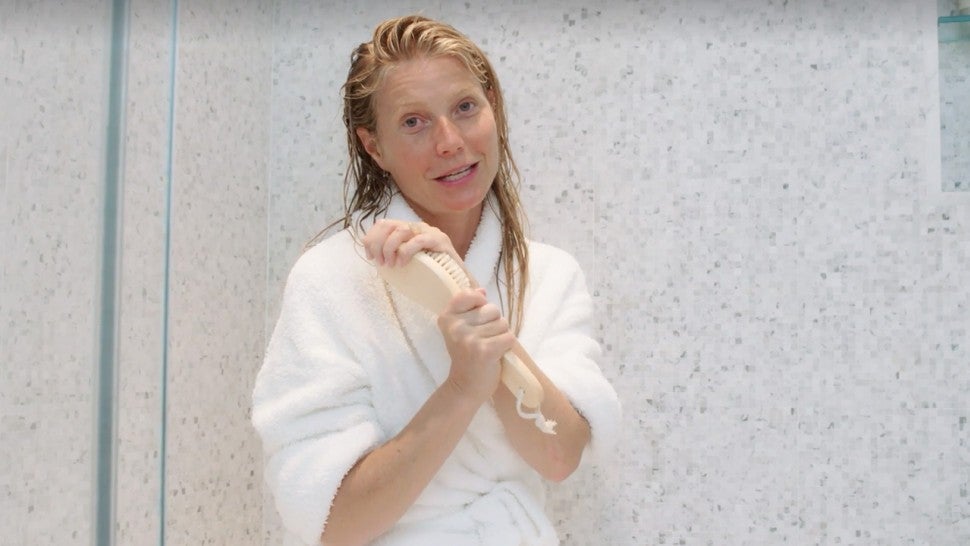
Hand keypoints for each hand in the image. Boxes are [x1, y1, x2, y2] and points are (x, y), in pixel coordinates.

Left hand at [362, 219, 460, 267]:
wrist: (457, 285)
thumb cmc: (430, 275)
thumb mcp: (405, 262)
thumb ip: (391, 254)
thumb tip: (369, 252)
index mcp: (408, 230)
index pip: (383, 224)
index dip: (371, 238)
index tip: (369, 256)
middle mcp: (418, 227)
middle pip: (388, 225)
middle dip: (378, 244)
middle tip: (380, 263)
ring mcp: (430, 232)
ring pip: (401, 230)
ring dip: (389, 248)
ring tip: (391, 264)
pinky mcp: (441, 241)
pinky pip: (418, 240)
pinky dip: (406, 252)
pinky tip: (403, 264)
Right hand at [437, 288, 512, 403]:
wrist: (465, 387)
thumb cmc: (466, 356)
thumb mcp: (462, 329)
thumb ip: (470, 307)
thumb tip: (481, 289)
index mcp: (447, 318)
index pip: (468, 294)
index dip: (479, 302)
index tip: (477, 318)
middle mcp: (456, 326)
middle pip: (492, 309)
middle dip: (494, 323)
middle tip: (482, 340)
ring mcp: (470, 338)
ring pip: (503, 323)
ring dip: (501, 336)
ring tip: (488, 348)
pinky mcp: (485, 350)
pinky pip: (509, 337)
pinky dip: (507, 346)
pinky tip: (495, 355)